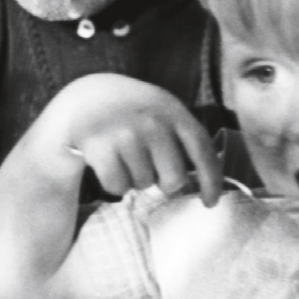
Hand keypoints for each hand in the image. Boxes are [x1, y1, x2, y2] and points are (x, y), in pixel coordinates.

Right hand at [31, 74, 223, 206]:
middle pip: (174, 179)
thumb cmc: (134, 112)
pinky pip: (118, 186)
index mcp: (173, 111)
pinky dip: (116, 184)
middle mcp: (152, 121)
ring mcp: (125, 133)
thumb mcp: (162, 111)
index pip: (202, 151)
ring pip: (144, 184)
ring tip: (127, 159)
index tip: (209, 203)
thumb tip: (204, 186)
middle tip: (154, 172)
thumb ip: (183, 139)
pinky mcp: (99, 145)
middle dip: (166, 184)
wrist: (87, 95)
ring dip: (137, 180)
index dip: (211, 181)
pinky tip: (111, 164)